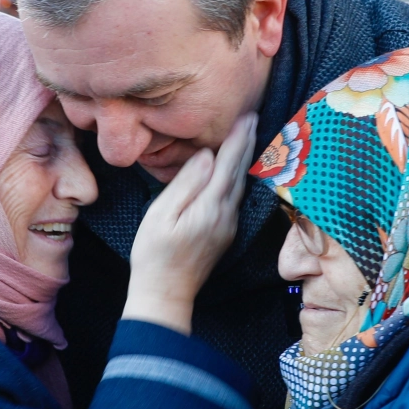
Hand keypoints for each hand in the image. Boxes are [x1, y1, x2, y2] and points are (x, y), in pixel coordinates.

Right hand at [123, 113, 256, 333]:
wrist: (166, 293)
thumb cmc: (155, 254)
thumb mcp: (162, 215)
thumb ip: (186, 183)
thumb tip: (206, 156)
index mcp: (210, 206)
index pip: (228, 164)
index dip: (238, 138)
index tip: (247, 115)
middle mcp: (226, 214)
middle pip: (240, 171)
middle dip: (247, 142)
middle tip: (254, 116)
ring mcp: (228, 225)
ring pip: (240, 184)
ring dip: (246, 158)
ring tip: (249, 135)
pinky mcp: (224, 232)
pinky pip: (235, 196)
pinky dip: (239, 176)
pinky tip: (235, 168)